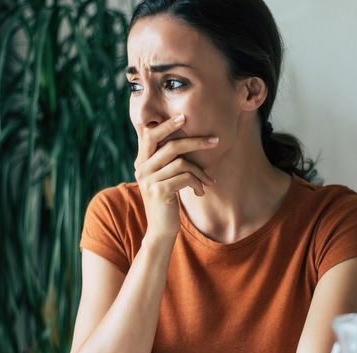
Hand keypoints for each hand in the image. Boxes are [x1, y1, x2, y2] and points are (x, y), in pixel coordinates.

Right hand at [133, 114, 217, 238]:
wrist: (160, 230)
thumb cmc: (167, 201)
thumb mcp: (164, 178)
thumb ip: (167, 161)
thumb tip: (187, 140)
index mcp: (141, 162)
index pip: (150, 135)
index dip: (167, 125)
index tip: (184, 117)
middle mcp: (141, 168)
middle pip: (171, 145)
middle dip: (195, 141)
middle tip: (215, 140)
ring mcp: (149, 180)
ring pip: (182, 163)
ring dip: (201, 172)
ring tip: (209, 181)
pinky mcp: (159, 191)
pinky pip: (185, 178)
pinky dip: (197, 183)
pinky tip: (200, 192)